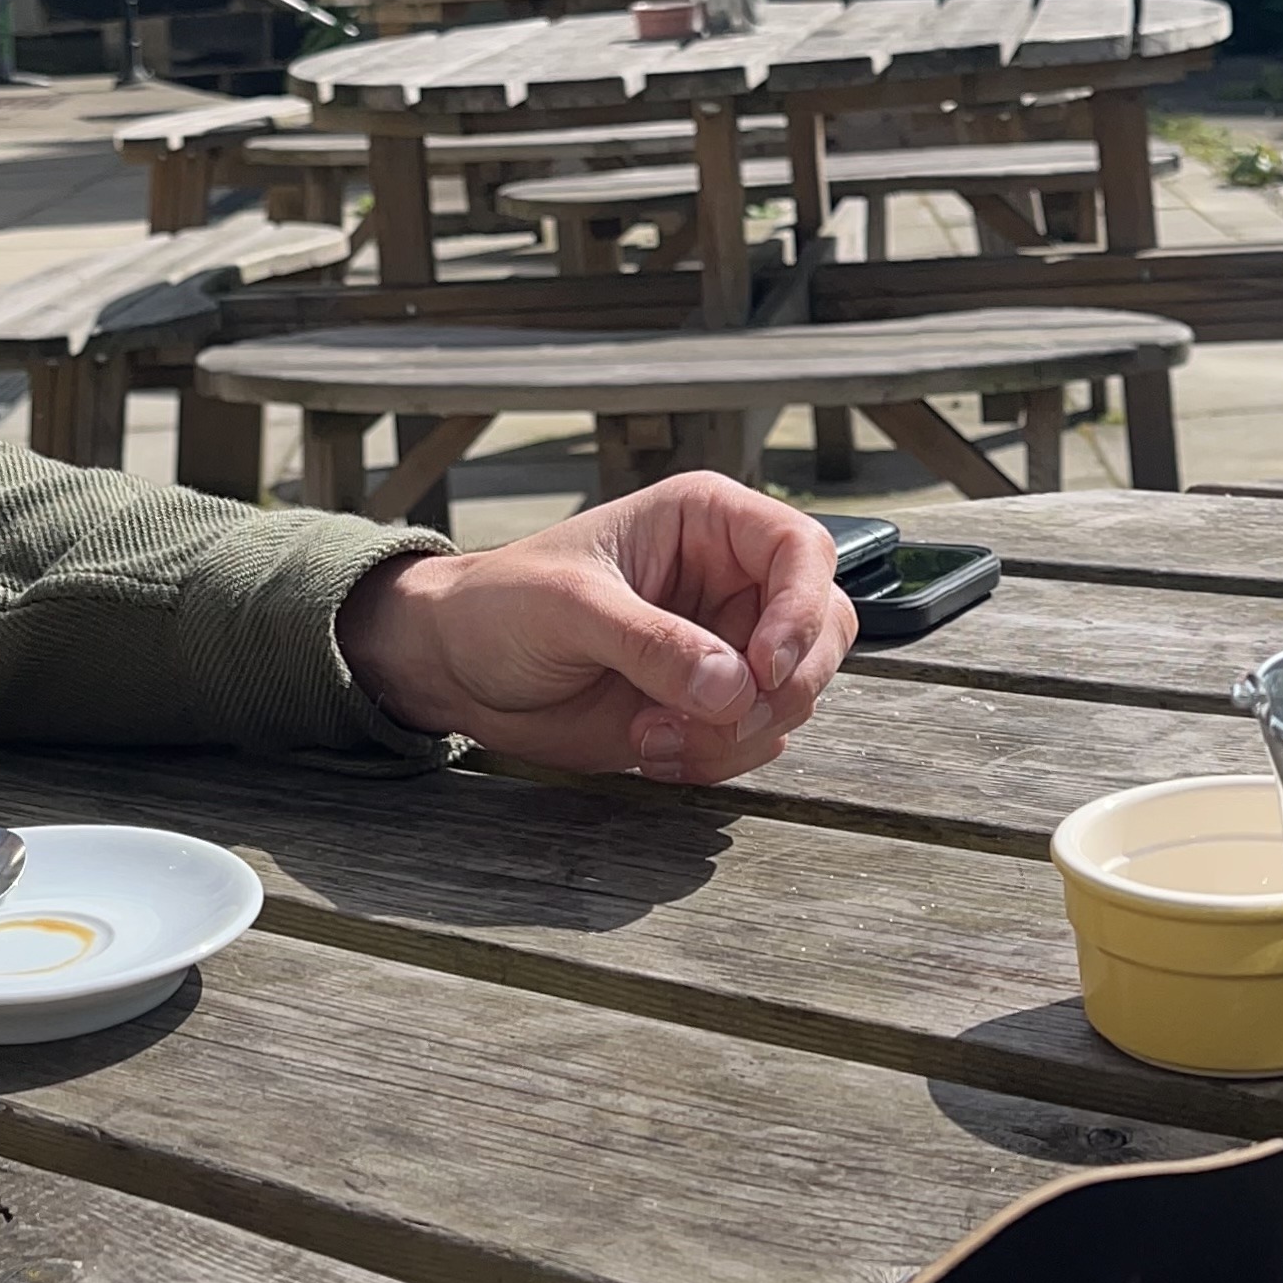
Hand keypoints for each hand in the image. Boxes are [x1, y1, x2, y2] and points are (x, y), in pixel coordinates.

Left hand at [336, 473, 858, 782]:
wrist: (458, 669)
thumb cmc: (502, 606)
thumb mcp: (570, 609)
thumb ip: (651, 643)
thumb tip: (733, 686)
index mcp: (709, 524)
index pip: (804, 552)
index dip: (801, 611)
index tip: (763, 668)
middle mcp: (733, 580)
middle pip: (823, 628)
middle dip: (780, 687)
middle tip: (716, 720)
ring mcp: (728, 645)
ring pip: (796, 692)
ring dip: (739, 732)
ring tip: (654, 738)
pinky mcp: (712, 703)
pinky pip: (759, 737)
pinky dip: (719, 758)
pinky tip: (654, 752)